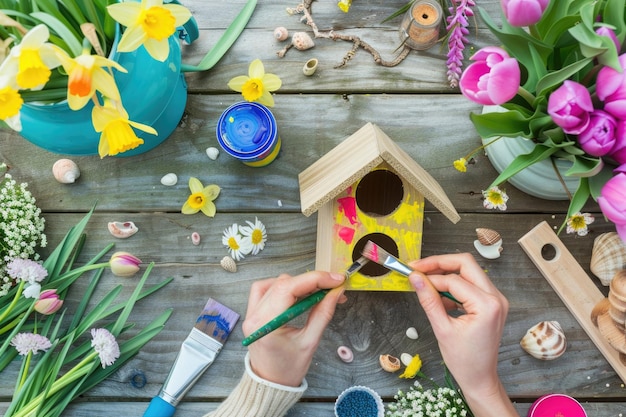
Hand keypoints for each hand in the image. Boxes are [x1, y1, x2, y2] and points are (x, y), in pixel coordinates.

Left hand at [242, 271, 345, 386]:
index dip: (315, 279)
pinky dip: (283, 287)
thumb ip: (323, 313)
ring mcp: (251, 313)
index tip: (335, 279)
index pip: (290, 288)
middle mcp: (254, 315)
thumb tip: (336, 292)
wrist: (270, 383)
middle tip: (332, 287)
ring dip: (296, 283)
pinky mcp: (253, 312)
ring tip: (315, 292)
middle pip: (282, 283)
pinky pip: (265, 289)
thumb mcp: (310, 342)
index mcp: (267, 324)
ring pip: (273, 282)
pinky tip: (296, 294)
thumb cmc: (288, 369)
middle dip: (311, 281)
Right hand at [408, 253, 516, 416]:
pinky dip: (454, 286)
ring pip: (469, 272)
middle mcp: (496, 297)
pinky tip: (440, 297)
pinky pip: (472, 284)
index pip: (454, 279)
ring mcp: (496, 299)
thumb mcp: (442, 329)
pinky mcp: (492, 303)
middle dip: (440, 263)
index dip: (430, 276)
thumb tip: (415, 278)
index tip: (412, 275)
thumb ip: (429, 300)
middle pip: (466, 264)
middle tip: (418, 268)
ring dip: (446, 274)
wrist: (480, 379)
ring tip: (426, 285)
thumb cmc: (463, 360)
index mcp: (487, 305)